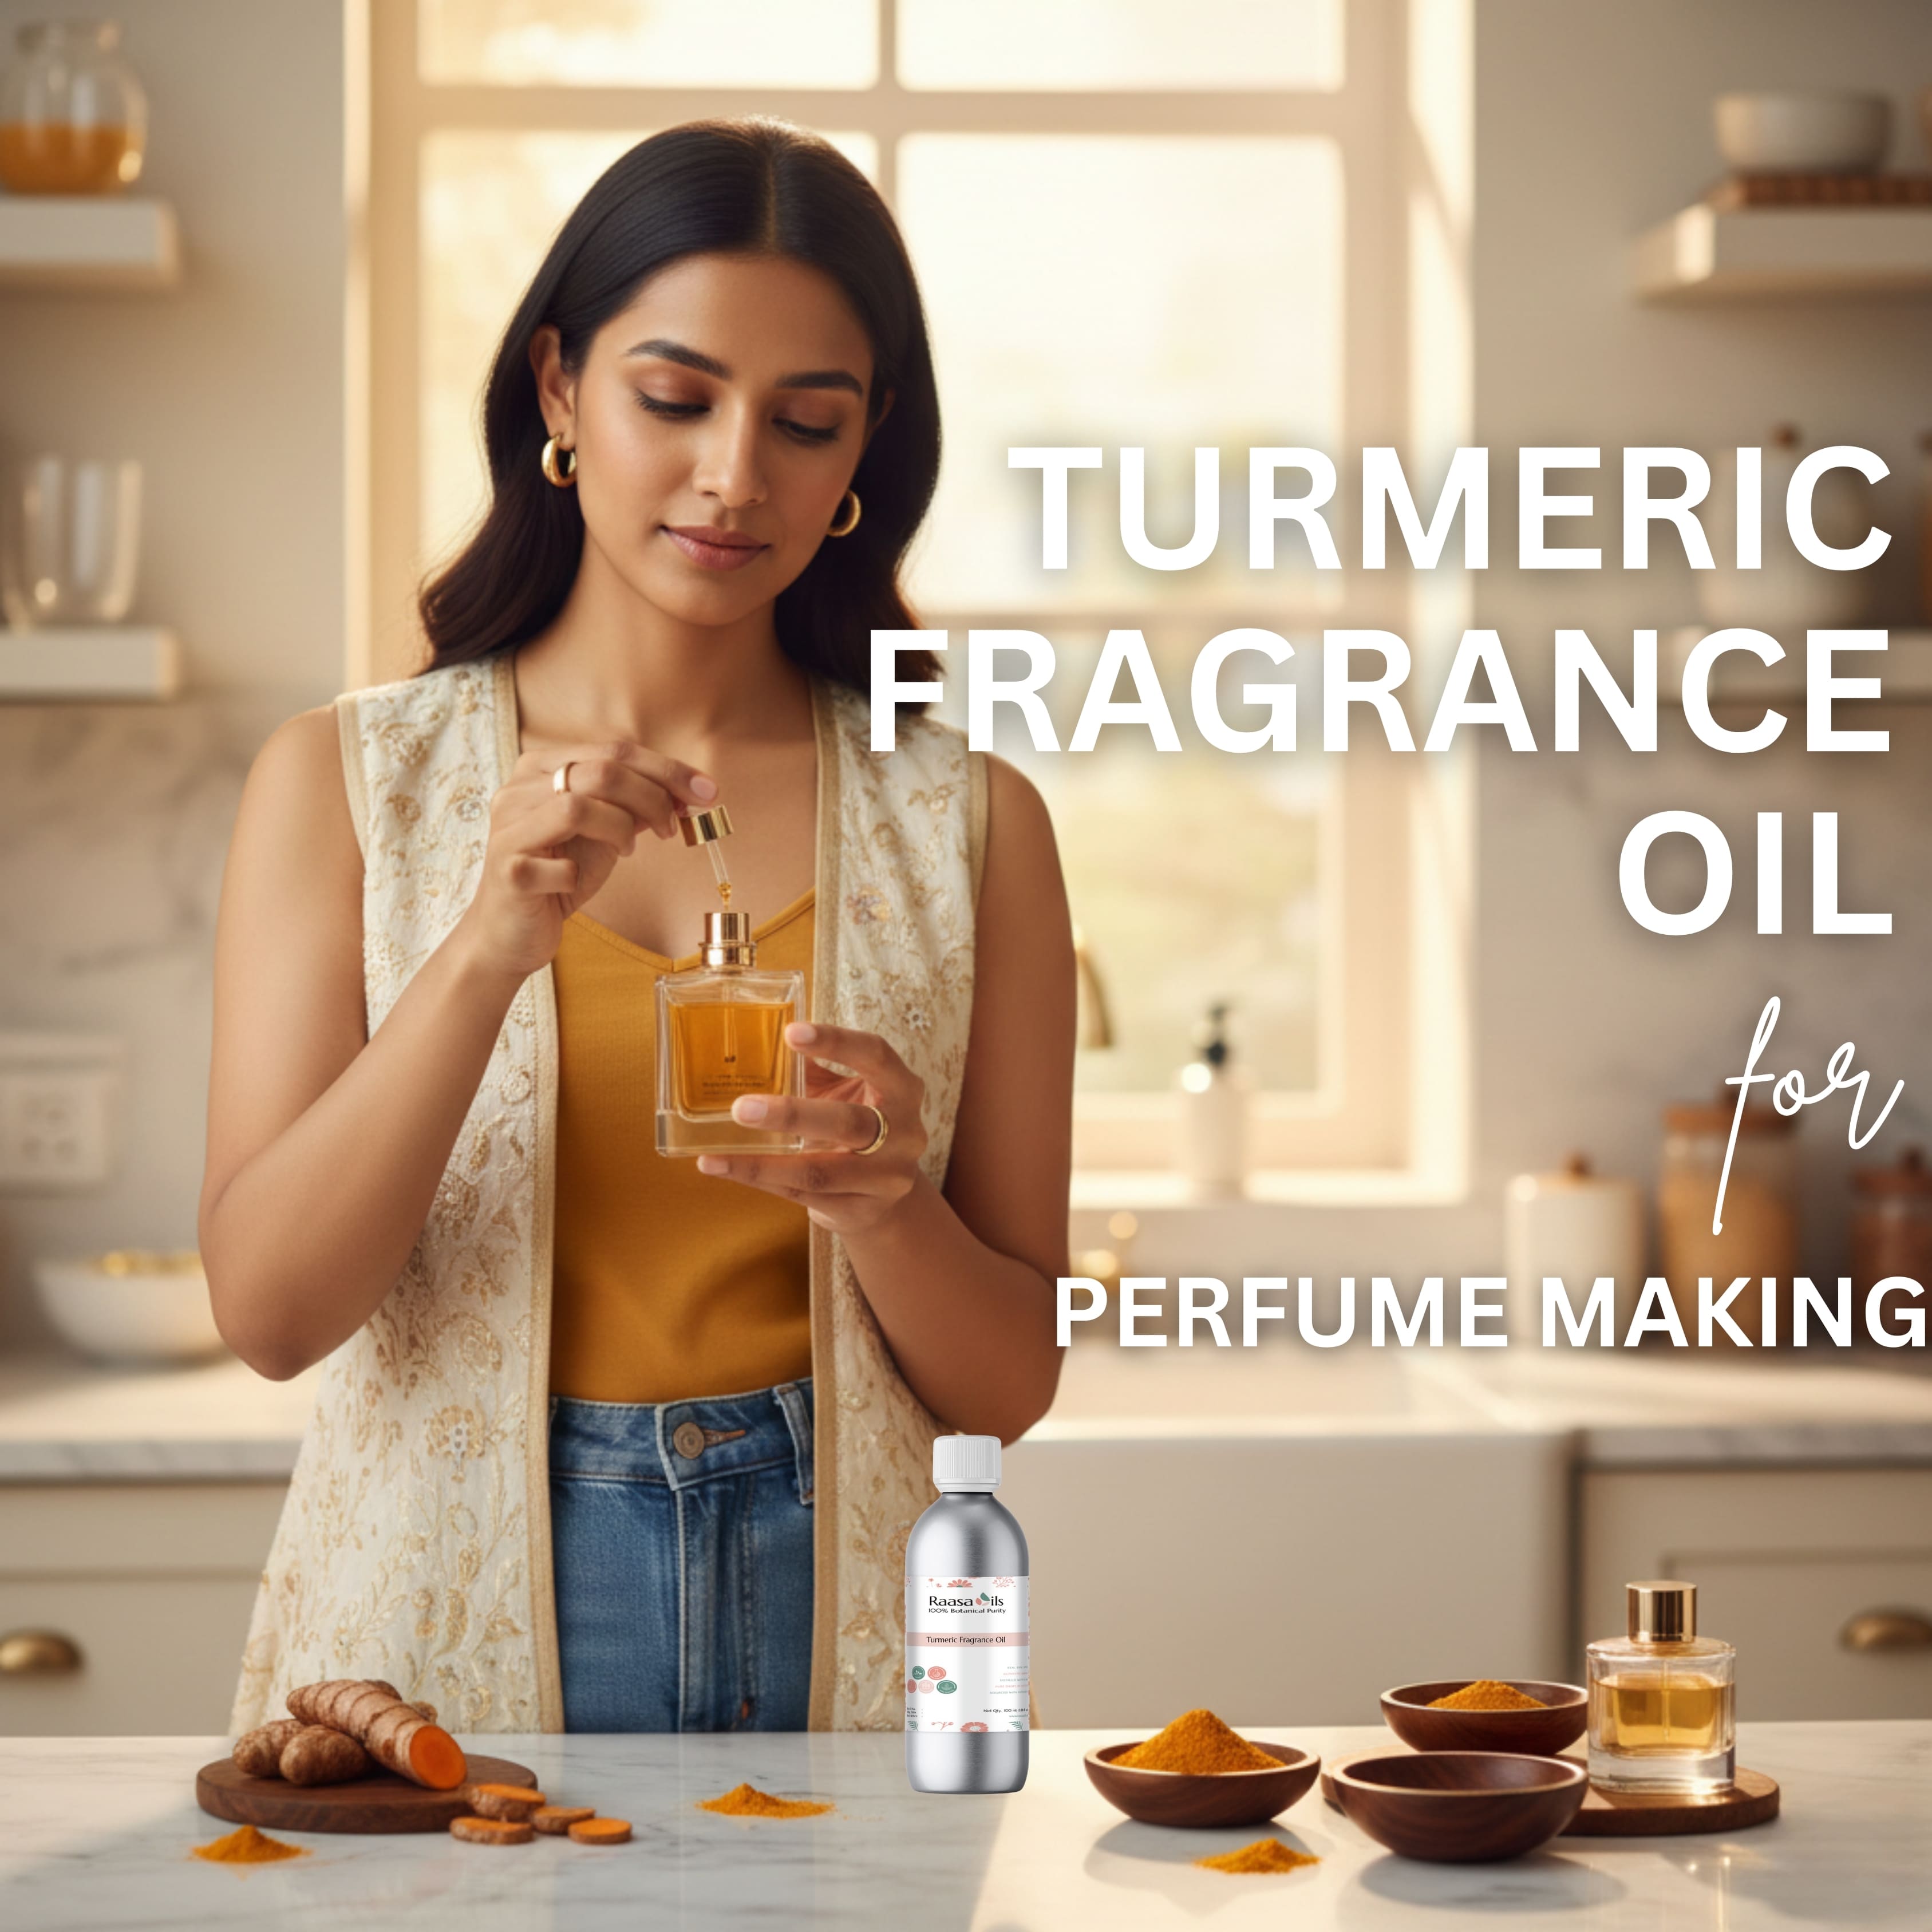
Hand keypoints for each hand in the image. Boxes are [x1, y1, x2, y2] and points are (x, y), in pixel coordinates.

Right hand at [450, 741, 716, 985]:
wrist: (510, 932)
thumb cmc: (559, 875)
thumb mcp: (604, 833)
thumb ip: (636, 806)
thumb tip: (689, 792)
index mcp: (540, 768)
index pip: (613, 750)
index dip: (668, 769)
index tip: (708, 792)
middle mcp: (517, 790)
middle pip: (601, 771)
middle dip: (653, 797)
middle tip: (673, 827)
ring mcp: (508, 830)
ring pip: (577, 806)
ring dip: (620, 829)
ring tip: (627, 850)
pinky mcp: (508, 873)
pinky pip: (559, 866)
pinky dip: (578, 875)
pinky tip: (575, 882)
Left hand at [696, 1022, 928, 1233]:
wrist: (881, 1194)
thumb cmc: (854, 1125)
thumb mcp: (841, 1092)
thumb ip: (809, 1069)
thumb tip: (753, 1036)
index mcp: (902, 1089)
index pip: (877, 1056)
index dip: (837, 1042)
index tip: (791, 1032)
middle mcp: (904, 1135)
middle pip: (849, 1123)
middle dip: (792, 1115)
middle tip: (742, 1108)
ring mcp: (886, 1179)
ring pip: (820, 1172)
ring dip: (764, 1164)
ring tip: (713, 1157)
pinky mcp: (861, 1211)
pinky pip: (803, 1197)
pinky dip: (761, 1181)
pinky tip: (724, 1169)